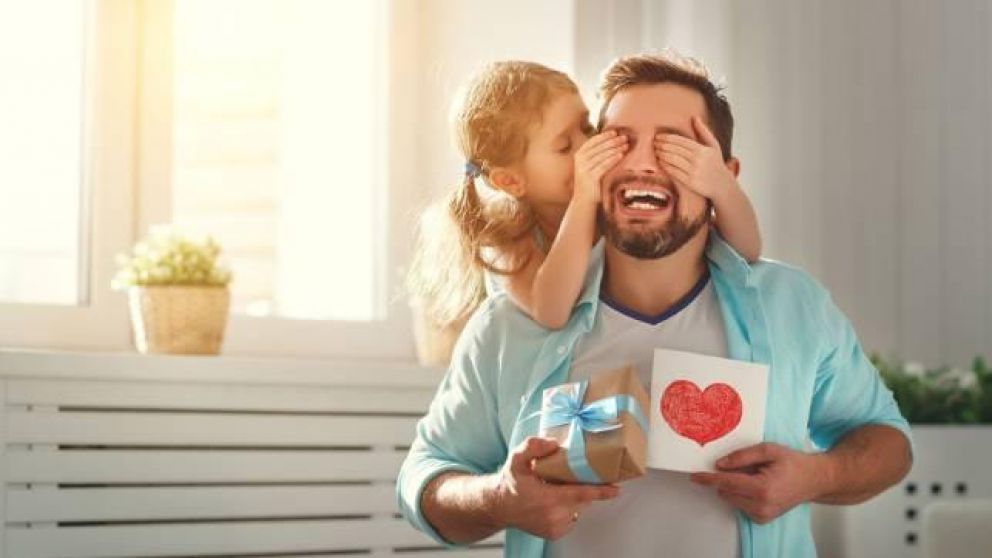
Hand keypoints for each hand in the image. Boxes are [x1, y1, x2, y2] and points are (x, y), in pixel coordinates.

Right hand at [489, 437, 619, 539]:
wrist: (499, 507)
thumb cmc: (510, 482)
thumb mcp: (517, 459)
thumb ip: (533, 447)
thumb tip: (553, 443)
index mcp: (548, 498)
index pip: (581, 494)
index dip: (601, 491)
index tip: (616, 489)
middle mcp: (553, 516)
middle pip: (582, 499)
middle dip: (583, 487)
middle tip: (569, 477)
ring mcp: (555, 527)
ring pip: (578, 508)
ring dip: (575, 498)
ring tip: (557, 488)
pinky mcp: (555, 534)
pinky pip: (572, 517)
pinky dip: (569, 508)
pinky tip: (555, 500)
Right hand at [573, 130, 626, 203]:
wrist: (583, 200)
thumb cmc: (590, 181)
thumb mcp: (590, 165)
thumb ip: (596, 154)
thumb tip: (612, 140)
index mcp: (579, 154)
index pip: (593, 141)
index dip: (604, 135)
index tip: (615, 131)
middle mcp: (580, 160)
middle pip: (599, 147)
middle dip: (613, 141)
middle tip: (625, 137)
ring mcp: (584, 169)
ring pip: (602, 155)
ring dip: (615, 148)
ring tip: (626, 145)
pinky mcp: (590, 177)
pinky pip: (604, 165)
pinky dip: (613, 159)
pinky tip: (621, 155)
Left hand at [654, 116, 736, 202]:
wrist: (722, 185)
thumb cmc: (716, 164)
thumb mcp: (714, 146)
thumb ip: (704, 131)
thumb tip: (695, 117)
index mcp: (703, 149)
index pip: (680, 141)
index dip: (667, 138)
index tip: (658, 136)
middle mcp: (698, 160)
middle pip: (674, 149)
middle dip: (662, 145)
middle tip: (653, 143)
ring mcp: (693, 171)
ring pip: (672, 160)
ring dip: (661, 154)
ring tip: (655, 151)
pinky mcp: (690, 182)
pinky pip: (673, 171)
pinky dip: (665, 165)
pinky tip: (660, 162)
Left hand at [689, 442, 831, 523]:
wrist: (813, 480)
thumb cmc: (792, 463)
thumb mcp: (768, 450)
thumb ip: (742, 456)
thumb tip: (719, 464)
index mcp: (762, 488)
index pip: (726, 483)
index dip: (708, 478)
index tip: (694, 476)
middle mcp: (761, 506)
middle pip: (725, 491)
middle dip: (727, 478)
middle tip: (747, 467)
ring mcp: (762, 515)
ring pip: (731, 498)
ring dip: (735, 486)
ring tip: (757, 476)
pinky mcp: (762, 519)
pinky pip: (740, 505)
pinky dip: (742, 494)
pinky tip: (759, 486)